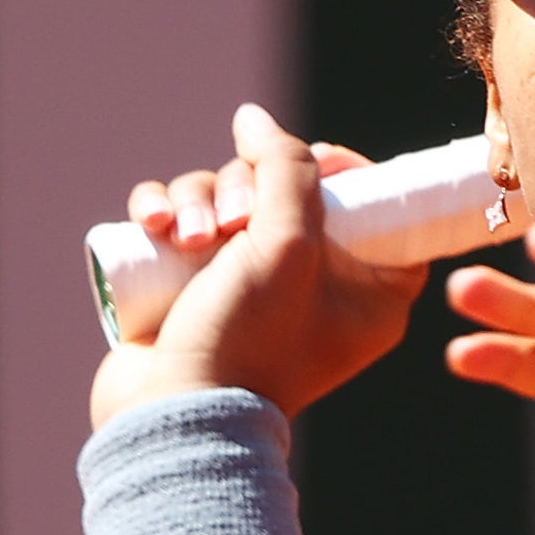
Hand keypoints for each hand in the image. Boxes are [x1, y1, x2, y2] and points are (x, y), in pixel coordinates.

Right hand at [91, 103, 425, 427]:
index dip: (348, 174)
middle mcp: (314, 288)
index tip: (313, 160)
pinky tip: (154, 226)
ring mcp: (248, 287)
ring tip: (185, 237)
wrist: (171, 416)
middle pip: (289, 193)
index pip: (380, 210)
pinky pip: (179, 219)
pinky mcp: (193, 286)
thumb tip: (254, 119)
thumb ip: (286, 168)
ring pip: (224, 199)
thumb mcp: (287, 243)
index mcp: (368, 291)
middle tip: (232, 221)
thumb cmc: (249, 339)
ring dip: (196, 199)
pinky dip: (162, 212)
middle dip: (247, 188)